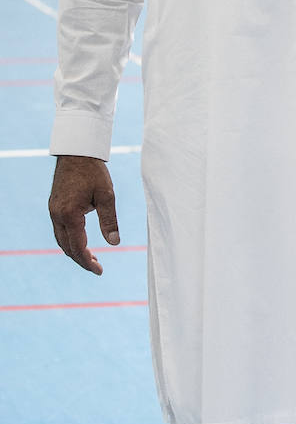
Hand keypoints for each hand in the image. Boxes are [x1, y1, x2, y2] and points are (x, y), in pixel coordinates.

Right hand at [49, 155, 119, 274]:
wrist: (77, 152)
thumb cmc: (94, 172)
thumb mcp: (107, 195)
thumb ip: (109, 220)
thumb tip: (114, 243)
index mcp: (70, 214)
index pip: (78, 248)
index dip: (88, 262)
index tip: (99, 271)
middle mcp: (57, 215)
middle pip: (67, 248)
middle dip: (81, 260)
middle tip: (97, 267)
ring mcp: (53, 211)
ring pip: (61, 240)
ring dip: (74, 251)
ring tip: (91, 257)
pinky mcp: (54, 206)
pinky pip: (60, 230)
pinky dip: (69, 240)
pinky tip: (81, 241)